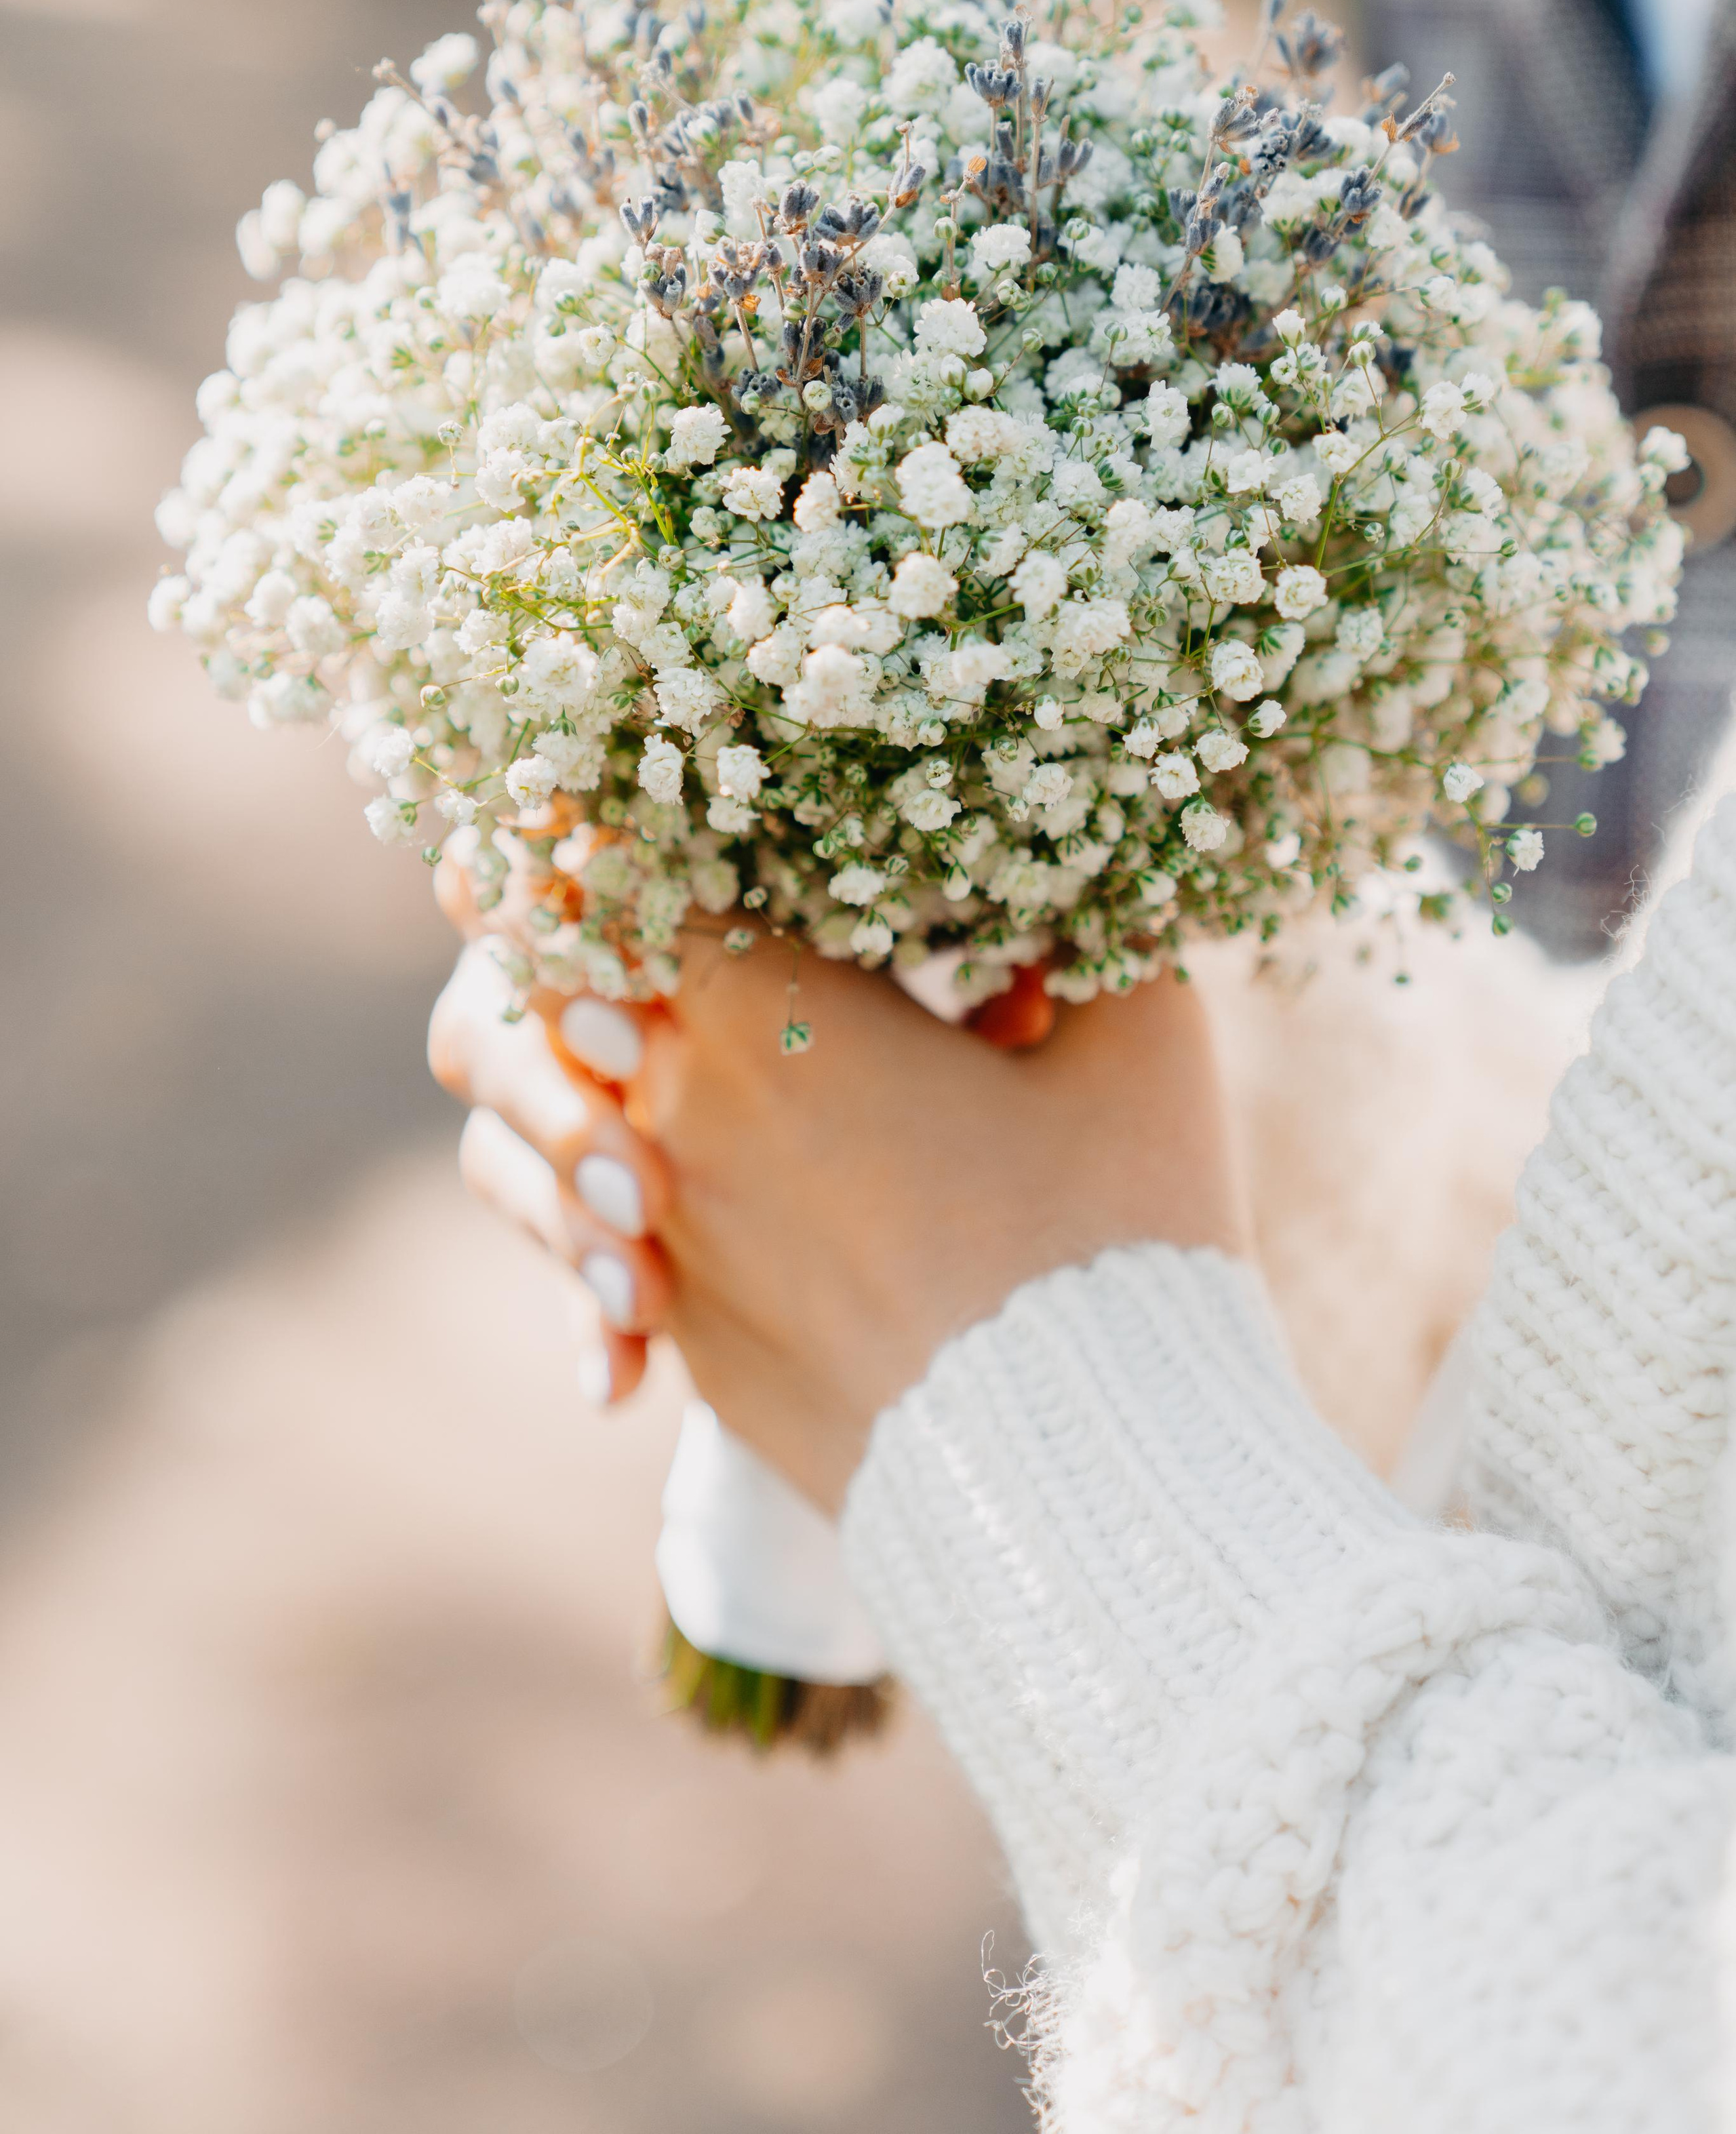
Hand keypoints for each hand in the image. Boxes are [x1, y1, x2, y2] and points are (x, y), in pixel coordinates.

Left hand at [431, 892, 1248, 1509]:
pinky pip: (628, 1248)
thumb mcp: (1139, 1051)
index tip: (557, 798)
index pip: (610, 880)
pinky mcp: (699, 1343)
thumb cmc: (1115, 1239)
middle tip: (535, 893)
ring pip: (569, 1128)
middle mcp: (681, 1120)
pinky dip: (640, 1205)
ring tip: (601, 1036)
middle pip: (557, 995)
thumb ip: (1086, 948)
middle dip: (557, 942)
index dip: (579, 829)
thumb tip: (1052, 917)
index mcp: (767, 1015)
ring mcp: (677, 1244)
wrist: (1083, 1482)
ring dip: (588, 1076)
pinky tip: (681, 1202)